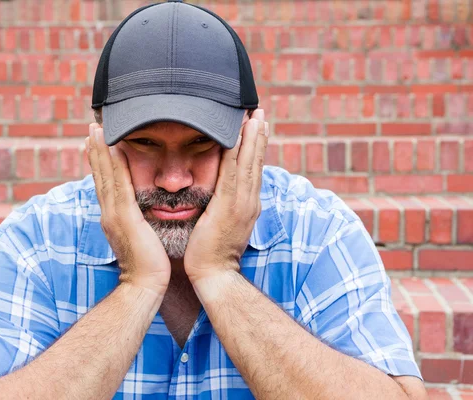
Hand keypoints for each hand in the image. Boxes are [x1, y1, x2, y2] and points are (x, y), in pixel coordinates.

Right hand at [85, 123, 170, 294]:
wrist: (144, 285)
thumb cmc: (148, 266)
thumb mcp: (141, 239)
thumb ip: (139, 224)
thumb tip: (143, 216)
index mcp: (114, 218)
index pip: (105, 184)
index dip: (100, 163)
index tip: (96, 144)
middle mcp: (109, 213)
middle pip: (100, 175)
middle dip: (95, 151)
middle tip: (92, 128)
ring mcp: (114, 214)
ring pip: (105, 176)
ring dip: (100, 151)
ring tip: (96, 129)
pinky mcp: (124, 217)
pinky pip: (118, 184)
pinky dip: (112, 165)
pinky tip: (113, 147)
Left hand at [184, 109, 267, 282]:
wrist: (214, 275)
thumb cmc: (212, 253)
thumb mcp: (222, 226)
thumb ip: (223, 209)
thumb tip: (218, 199)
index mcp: (247, 205)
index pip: (253, 170)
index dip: (256, 148)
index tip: (258, 127)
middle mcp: (250, 201)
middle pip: (256, 162)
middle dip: (259, 135)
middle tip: (260, 112)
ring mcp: (242, 203)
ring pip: (249, 164)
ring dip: (253, 138)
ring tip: (255, 116)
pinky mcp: (229, 206)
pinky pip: (233, 173)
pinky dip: (237, 152)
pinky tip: (238, 135)